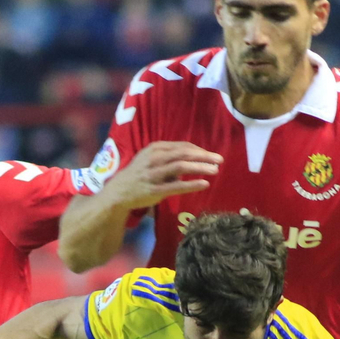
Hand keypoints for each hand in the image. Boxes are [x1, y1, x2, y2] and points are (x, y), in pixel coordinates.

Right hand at [102, 141, 221, 210]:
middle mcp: (154, 158)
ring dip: (200, 167)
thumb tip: (193, 159)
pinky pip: (177, 186)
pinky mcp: (155, 190)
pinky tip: (204, 183)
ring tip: (215, 170)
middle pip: (184, 153)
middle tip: (220, 159)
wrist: (119, 192)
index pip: (182, 146)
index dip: (199, 149)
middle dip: (204, 156)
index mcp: (155, 148)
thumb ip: (170, 157)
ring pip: (181, 166)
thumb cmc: (139, 174)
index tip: (211, 155)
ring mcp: (154, 174)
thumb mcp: (151, 159)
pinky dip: (192, 184)